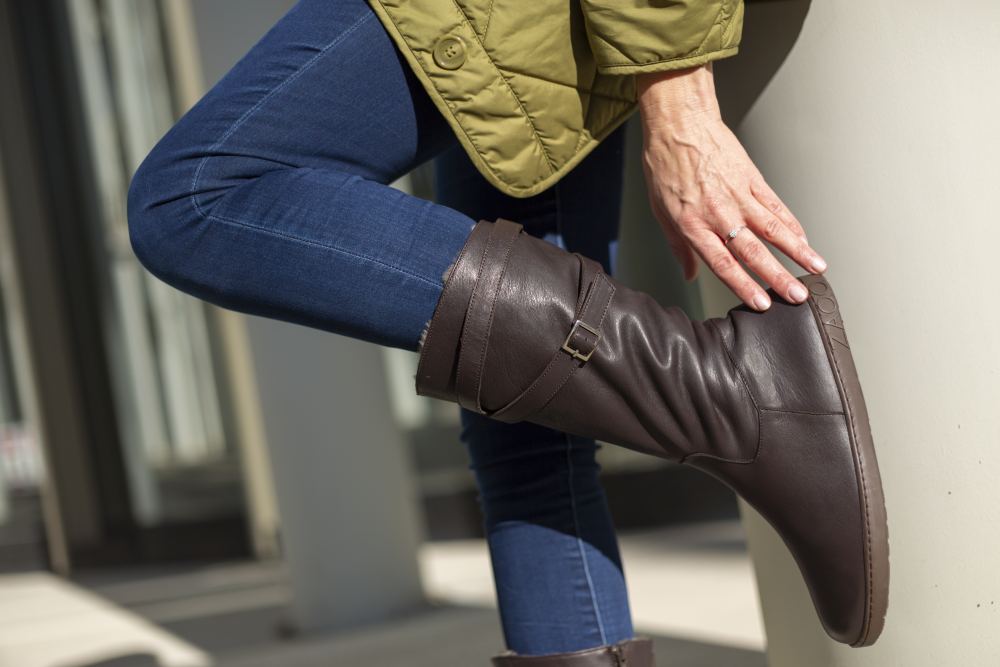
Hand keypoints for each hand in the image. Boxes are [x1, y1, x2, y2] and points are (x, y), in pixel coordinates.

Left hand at [636, 64, 826, 310]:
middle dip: (778, 276)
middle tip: (797, 296)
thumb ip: (678, 246)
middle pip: (753, 251)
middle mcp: (719, 214)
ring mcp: (738, 195)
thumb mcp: (661, 211)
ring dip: (797, 251)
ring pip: (772, 228)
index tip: (762, 304)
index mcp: (694, 225)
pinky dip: (791, 223)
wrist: (678, 124)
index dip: (744, 286)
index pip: (723, 263)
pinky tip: (804, 238)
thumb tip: (689, 275)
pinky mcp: (751, 178)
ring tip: (817, 269)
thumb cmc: (665, 166)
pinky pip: (775, 205)